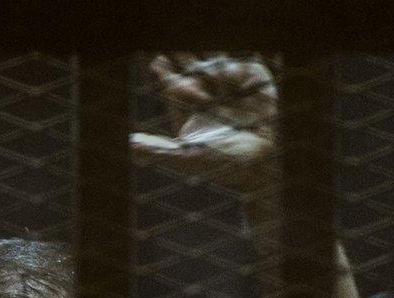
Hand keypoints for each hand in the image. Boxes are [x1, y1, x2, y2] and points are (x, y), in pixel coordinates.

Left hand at [131, 53, 277, 190]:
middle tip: (174, 46)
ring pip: (215, 59)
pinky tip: (233, 66)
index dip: (164, 72)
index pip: (172, 82)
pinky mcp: (253, 79)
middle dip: (182, 55)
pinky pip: (242, 63)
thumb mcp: (187, 156)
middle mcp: (208, 92)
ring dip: (208, 51)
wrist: (262, 161)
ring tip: (200, 37)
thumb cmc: (222, 163)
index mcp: (189, 106)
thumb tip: (131, 144)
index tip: (157, 62)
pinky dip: (236, 62)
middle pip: (191, 66)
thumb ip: (159, 149)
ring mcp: (230, 84)